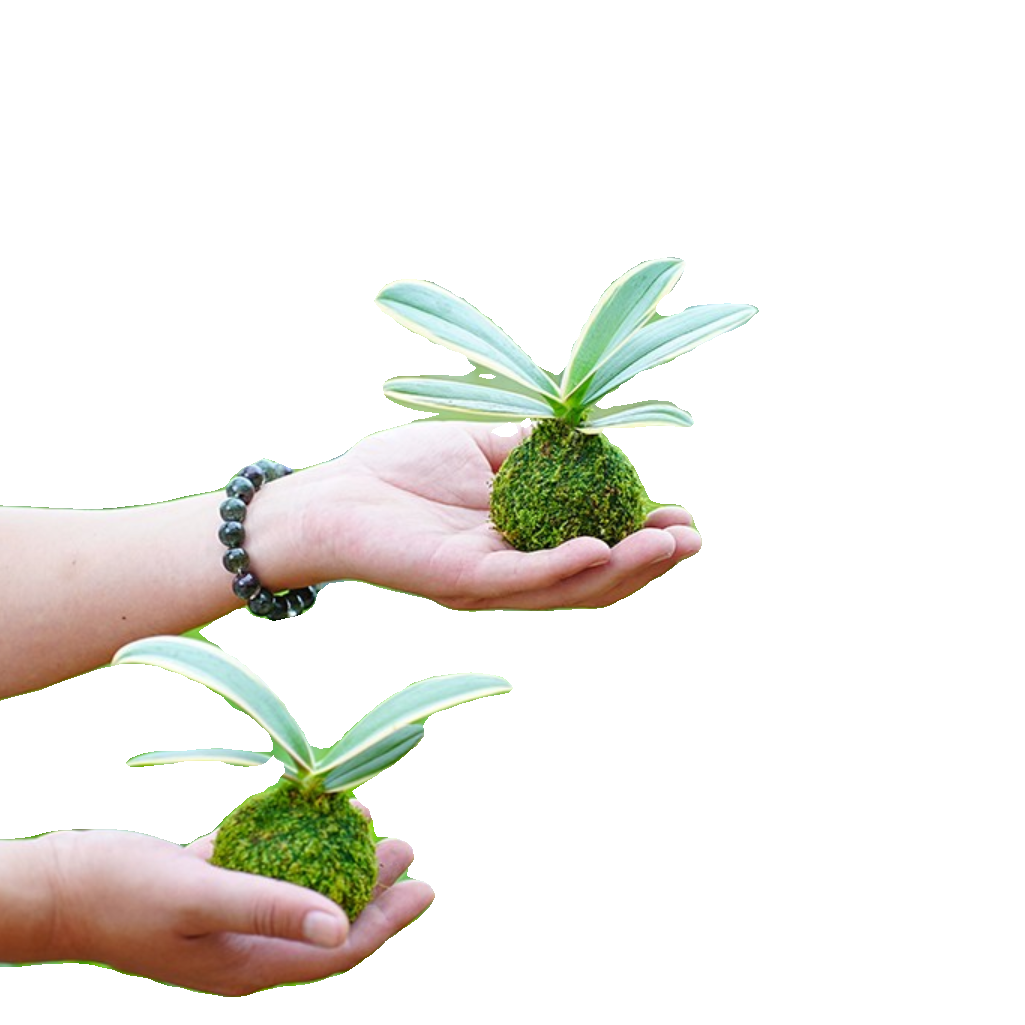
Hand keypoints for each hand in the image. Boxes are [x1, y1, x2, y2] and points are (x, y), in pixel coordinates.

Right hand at [48, 814, 431, 995]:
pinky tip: (302, 808)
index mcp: (248, 963)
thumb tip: (342, 927)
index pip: (338, 950)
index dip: (388, 921)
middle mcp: (241, 946)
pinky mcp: (201, 885)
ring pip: (294, 888)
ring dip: (330, 857)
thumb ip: (271, 908)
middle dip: (370, 886)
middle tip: (405, 845)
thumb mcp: (201, 896)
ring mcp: (221, 917)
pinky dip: (283, 839)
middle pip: (325, 918)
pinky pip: (257, 865)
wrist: (46, 886)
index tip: (427, 887)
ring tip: (364, 819)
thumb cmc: (119, 893)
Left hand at [281, 420, 701, 609]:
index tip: (685, 515)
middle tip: (693, 539)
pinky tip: (602, 546)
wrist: (330, 494)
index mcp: (523, 545)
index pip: (597, 550)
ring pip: (571, 587)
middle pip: (596, 581)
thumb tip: (583, 438)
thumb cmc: (399, 470)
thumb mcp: (483, 452)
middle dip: (650, 561)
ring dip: (625, 567)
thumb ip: (533, 452)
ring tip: (669, 544)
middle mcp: (514, 575)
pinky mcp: (460, 582)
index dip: (643, 538)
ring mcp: (490, 584)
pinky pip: (522, 577)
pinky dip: (564, 565)